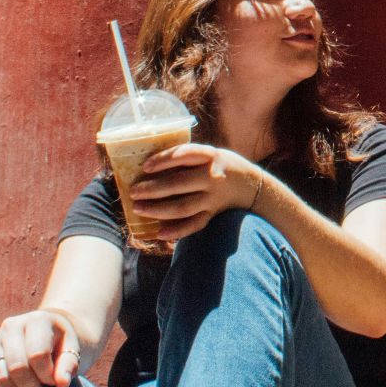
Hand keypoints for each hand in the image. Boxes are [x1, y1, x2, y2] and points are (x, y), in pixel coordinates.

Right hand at [0, 309, 80, 386]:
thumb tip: (62, 383)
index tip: (59, 385)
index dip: (47, 375)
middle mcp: (12, 326)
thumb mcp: (73, 349)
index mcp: (37, 320)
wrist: (50, 332)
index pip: (37, 354)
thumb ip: (69, 364)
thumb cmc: (63, 343)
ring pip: (0, 375)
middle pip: (16, 366)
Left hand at [129, 142, 263, 240]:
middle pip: (178, 184)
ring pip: (182, 207)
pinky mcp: (213, 213)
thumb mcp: (212, 153)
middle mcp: (213, 178)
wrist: (252, 186)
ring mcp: (213, 198)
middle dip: (153, 188)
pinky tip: (159, 233)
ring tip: (138, 208)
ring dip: (158, 209)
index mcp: (211, 157)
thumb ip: (188, 157)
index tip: (145, 166)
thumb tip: (150, 165)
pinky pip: (194, 225)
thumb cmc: (223, 165)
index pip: (184, 155)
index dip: (163, 160)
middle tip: (133, 192)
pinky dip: (177, 230)